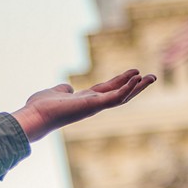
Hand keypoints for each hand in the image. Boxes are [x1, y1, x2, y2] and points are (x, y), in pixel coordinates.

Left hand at [12, 70, 154, 141]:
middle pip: (120, 94)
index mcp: (85, 100)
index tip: (134, 73)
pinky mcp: (95, 106)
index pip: (108, 90)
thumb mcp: (55, 92)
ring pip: (122, 98)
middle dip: (136, 86)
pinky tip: (138, 78)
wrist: (36, 115)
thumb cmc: (40, 106)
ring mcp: (95, 106)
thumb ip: (63, 90)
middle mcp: (93, 104)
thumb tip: (66, 88)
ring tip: (152, 77)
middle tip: (152, 76)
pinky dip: (128, 88)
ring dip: (138, 88)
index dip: (122, 81)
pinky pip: (116, 97)